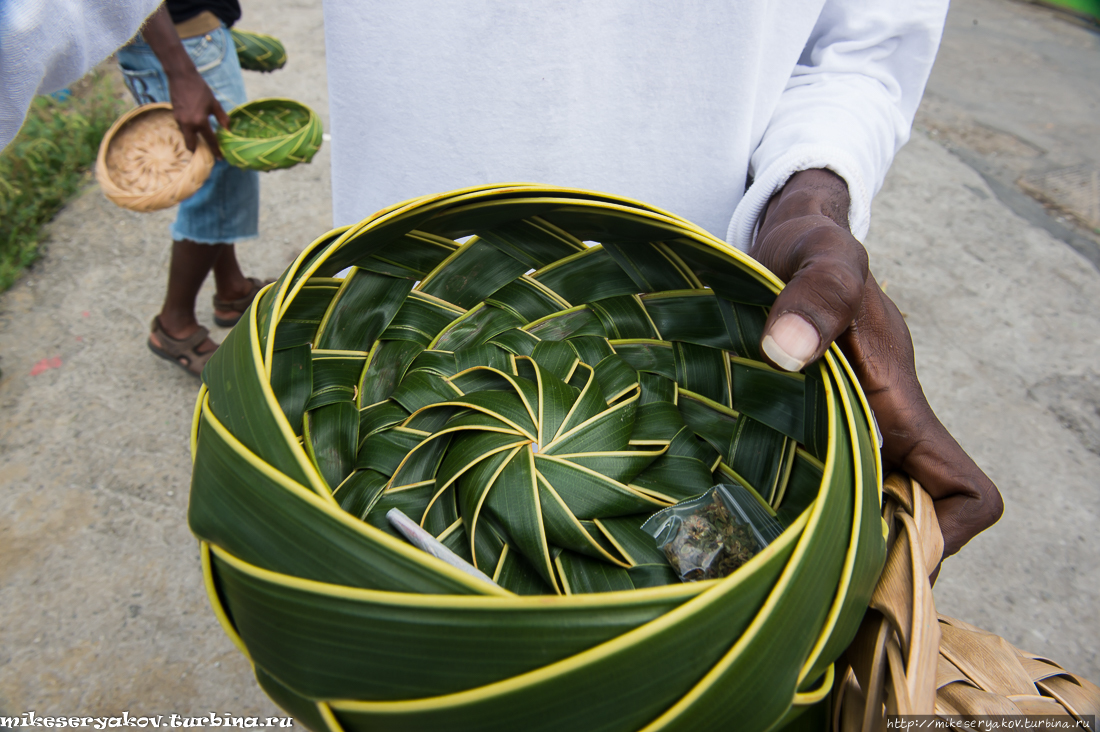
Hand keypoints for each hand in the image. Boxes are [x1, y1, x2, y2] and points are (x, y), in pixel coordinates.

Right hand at [166, 69, 229, 156]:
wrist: (181, 77)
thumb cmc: (200, 89)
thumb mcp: (214, 103)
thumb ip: (222, 118)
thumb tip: (228, 130)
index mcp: (200, 121)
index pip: (210, 140)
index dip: (216, 150)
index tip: (220, 158)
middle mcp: (188, 124)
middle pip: (192, 145)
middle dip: (199, 150)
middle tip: (207, 151)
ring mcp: (179, 121)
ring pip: (186, 137)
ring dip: (193, 140)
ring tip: (202, 139)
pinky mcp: (174, 116)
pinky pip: (183, 128)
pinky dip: (189, 130)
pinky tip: (195, 126)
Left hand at [750, 169, 1002, 562]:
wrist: (786, 236)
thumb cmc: (809, 248)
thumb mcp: (818, 259)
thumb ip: (814, 294)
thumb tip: (786, 351)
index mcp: (901, 405)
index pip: (962, 492)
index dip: (940, 534)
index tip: (878, 550)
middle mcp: (882, 428)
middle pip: (904, 519)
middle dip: (867, 556)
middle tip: (796, 577)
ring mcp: (848, 428)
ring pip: (859, 507)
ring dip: (826, 535)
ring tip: (762, 556)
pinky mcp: (809, 424)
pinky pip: (819, 482)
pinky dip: (797, 506)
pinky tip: (740, 513)